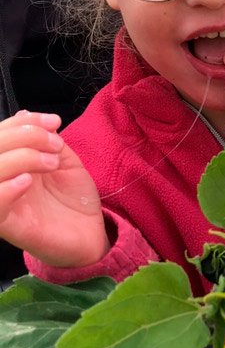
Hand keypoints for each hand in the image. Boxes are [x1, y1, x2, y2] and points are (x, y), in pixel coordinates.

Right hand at [0, 111, 108, 267]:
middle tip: (55, 143)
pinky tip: (27, 181)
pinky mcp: (11, 226)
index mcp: (12, 164)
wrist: (92, 233)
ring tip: (50, 162)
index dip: (21, 123)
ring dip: (20, 157)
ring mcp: (5, 203)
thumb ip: (45, 138)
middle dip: (24, 135)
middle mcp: (4, 181)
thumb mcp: (63, 160)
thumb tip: (25, 114)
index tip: (53, 121)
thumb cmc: (74, 199)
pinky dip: (5, 189)